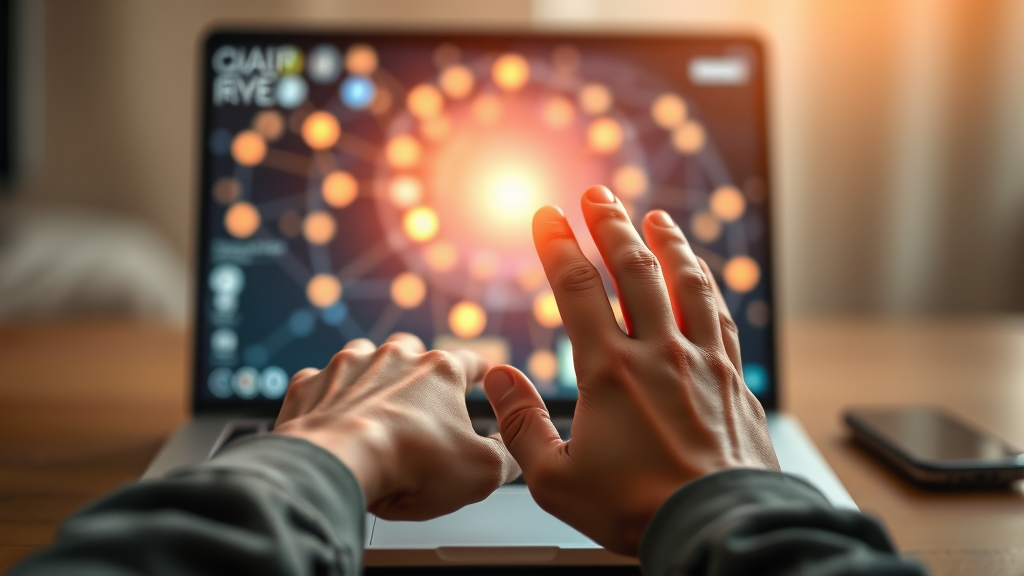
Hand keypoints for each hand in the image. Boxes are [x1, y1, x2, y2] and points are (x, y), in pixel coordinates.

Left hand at [275, 333, 519, 519]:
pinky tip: (330, 416)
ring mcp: (348, 366)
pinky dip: (327, 396)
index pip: (471, 361)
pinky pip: (320, 381)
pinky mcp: (310, 384)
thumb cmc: (410, 465)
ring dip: (372, 373)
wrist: (338, 464)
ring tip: (375, 401)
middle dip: (420, 366)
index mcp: (440, 372)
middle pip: (413, 350)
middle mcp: (394, 357)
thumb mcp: (481, 472)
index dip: (482, 370)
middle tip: (423, 395)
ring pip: (365, 354)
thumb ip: (506, 457)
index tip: (487, 373)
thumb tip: (516, 453)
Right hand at [483, 186, 778, 555]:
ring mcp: (700, 360)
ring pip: (684, 282)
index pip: (577, 288)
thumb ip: (521, 425)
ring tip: (655, 217)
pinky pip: (718, 314)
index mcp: (609, 371)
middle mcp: (658, 352)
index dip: (557, 244)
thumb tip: (497, 378)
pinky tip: (701, 275)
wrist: (718, 526)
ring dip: (666, 243)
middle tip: (597, 194)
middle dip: (610, 225)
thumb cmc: (637, 509)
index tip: (546, 215)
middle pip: (633, 269)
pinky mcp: (733, 378)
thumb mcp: (556, 480)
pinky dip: (706, 284)